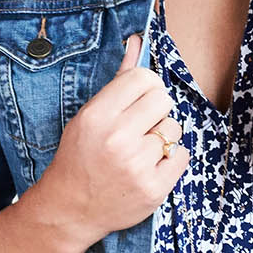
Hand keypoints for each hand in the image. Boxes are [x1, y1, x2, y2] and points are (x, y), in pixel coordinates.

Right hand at [35, 32, 189, 247]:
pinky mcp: (154, 189)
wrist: (70, 209)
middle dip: (156, 111)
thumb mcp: (89, 116)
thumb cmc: (79, 157)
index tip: (138, 101)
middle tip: (140, 126)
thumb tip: (137, 42)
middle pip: (163, 100)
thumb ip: (117, 81)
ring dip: (162, 138)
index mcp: (98, 116)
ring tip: (140, 151)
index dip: (145, 87)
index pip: (143, 78)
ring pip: (174, 129)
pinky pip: (182, 156)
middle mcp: (118, 139)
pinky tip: (149, 167)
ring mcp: (137, 166)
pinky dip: (169, 161)